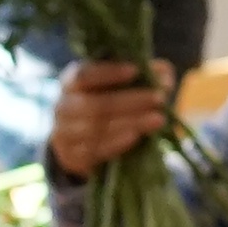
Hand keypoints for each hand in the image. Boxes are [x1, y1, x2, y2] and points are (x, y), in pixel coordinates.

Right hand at [45, 59, 174, 176]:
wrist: (84, 142)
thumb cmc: (108, 104)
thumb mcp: (122, 86)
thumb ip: (145, 76)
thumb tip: (164, 76)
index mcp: (71, 81)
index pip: (84, 74)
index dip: (108, 73)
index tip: (135, 70)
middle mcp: (63, 105)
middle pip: (94, 104)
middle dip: (130, 101)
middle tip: (159, 99)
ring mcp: (64, 132)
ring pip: (95, 128)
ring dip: (130, 123)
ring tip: (158, 119)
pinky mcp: (72, 156)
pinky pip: (94, 150)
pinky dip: (117, 143)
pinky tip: (136, 136)